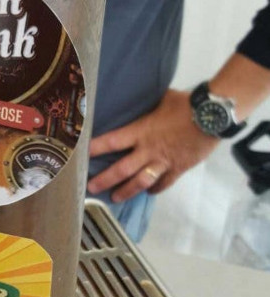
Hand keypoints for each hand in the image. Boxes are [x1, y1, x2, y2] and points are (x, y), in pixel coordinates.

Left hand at [87, 89, 219, 202]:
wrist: (213, 116)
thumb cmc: (186, 104)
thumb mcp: (160, 100)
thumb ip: (146, 105)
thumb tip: (138, 98)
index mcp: (141, 131)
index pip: (112, 141)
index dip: (96, 148)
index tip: (82, 154)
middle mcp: (148, 150)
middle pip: (122, 169)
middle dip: (105, 180)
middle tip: (91, 188)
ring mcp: (163, 162)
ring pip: (140, 181)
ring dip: (126, 191)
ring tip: (115, 198)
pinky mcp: (179, 168)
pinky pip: (163, 183)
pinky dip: (155, 189)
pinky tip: (148, 192)